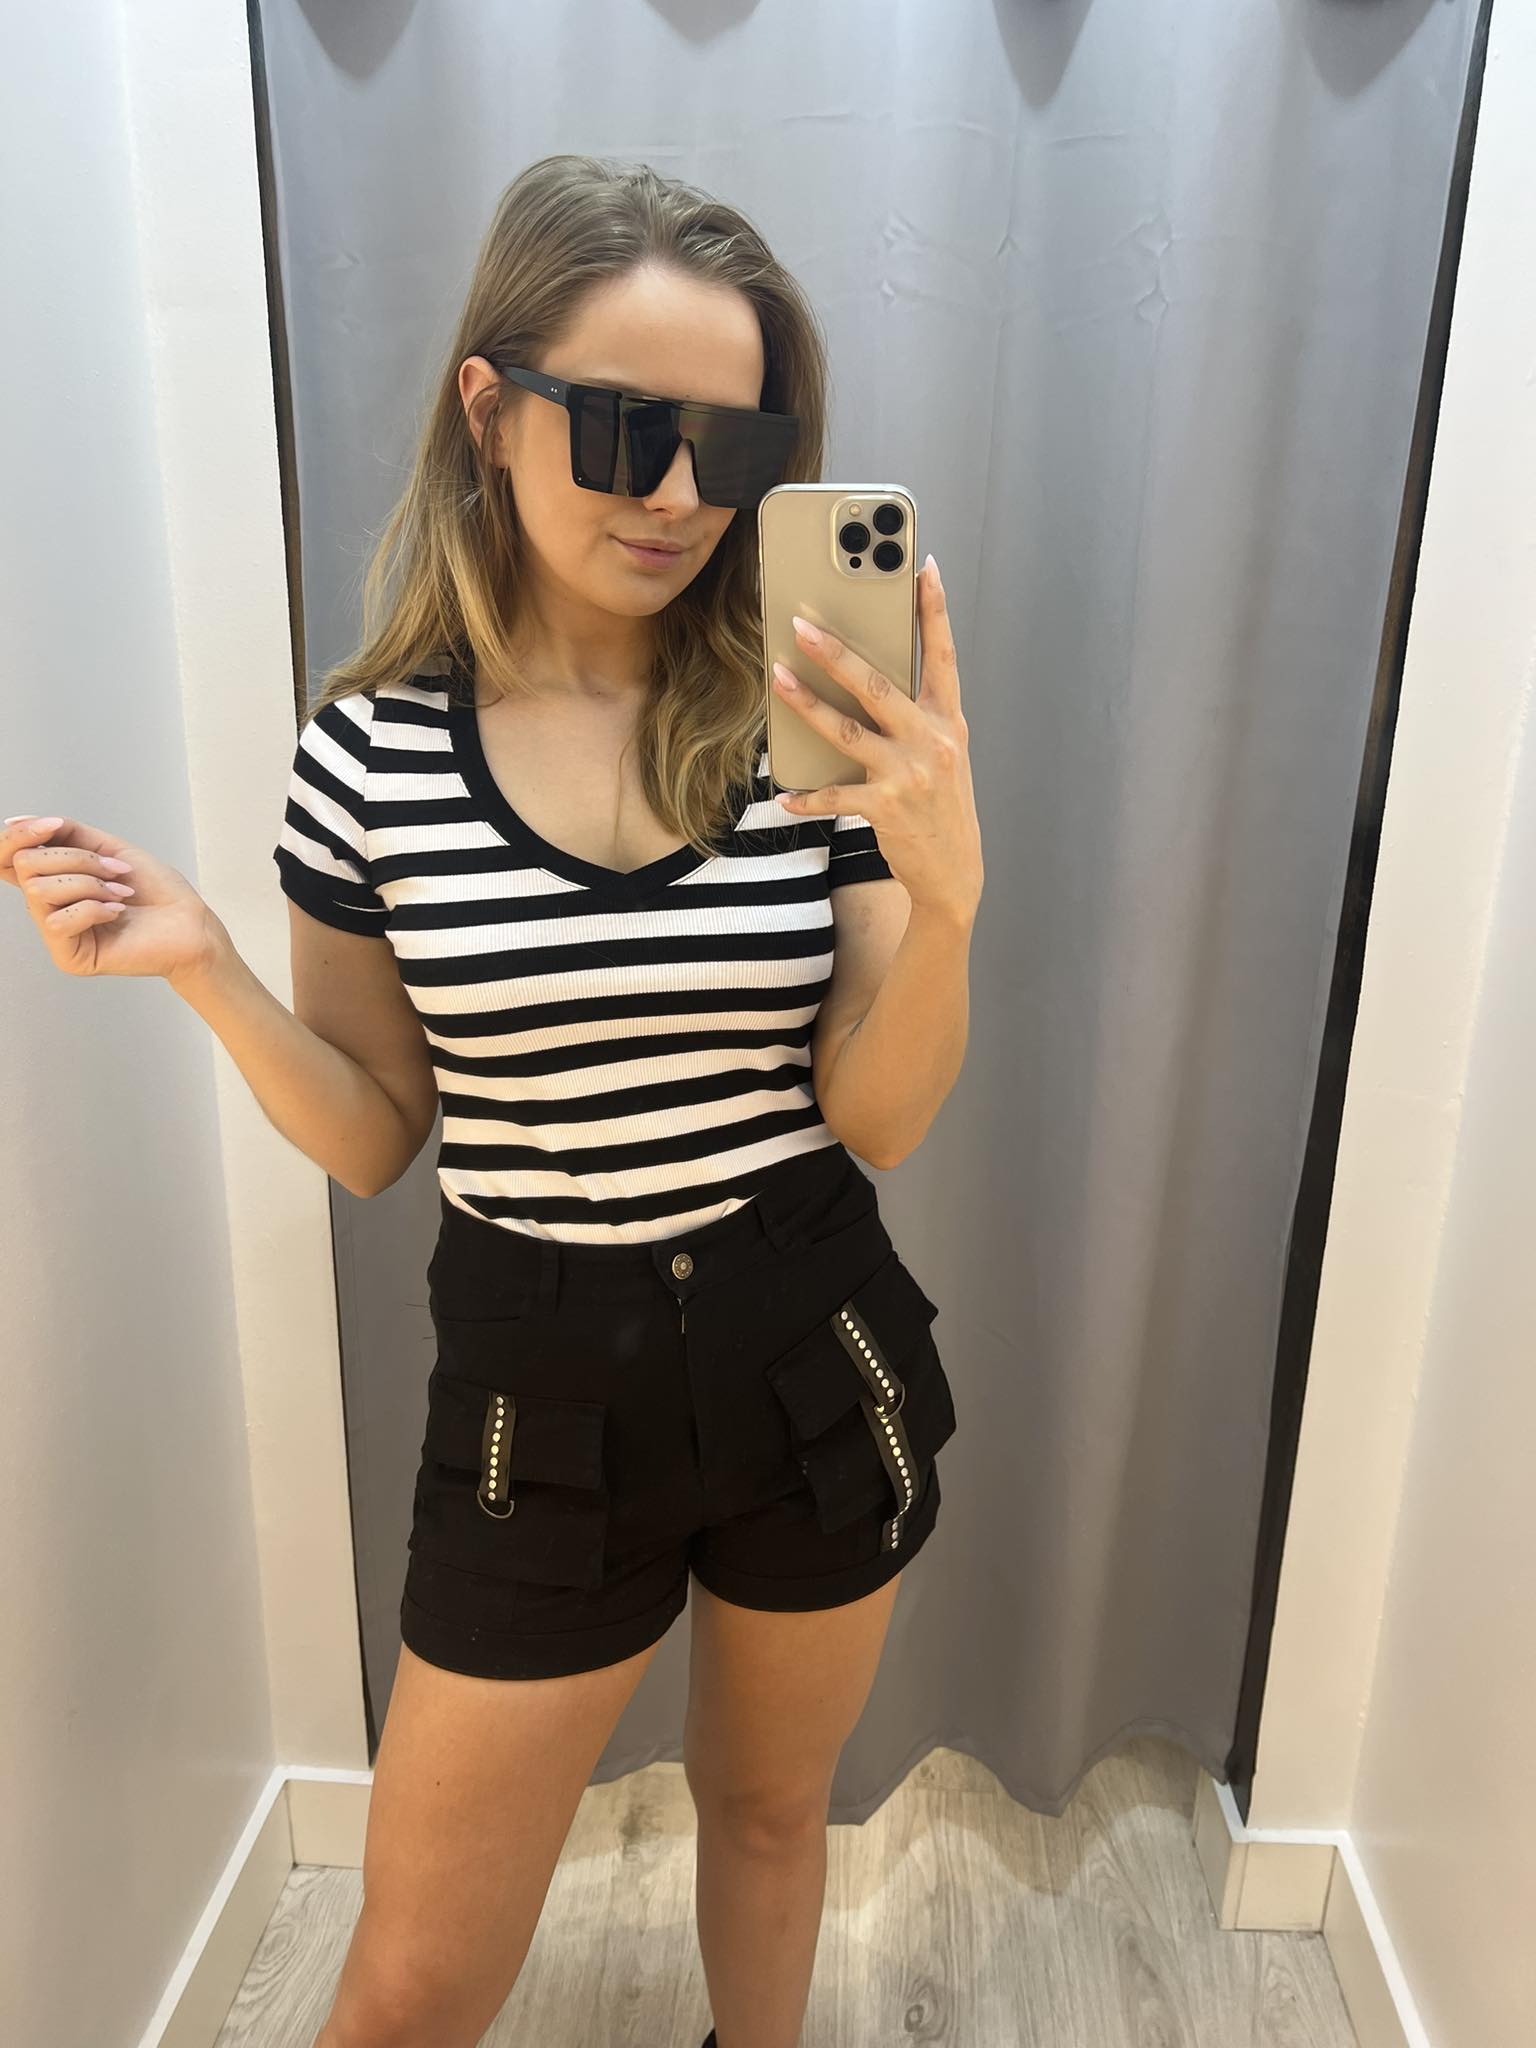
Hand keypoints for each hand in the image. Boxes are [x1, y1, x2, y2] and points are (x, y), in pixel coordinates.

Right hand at [3, 813, 228, 982]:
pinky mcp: (69, 956)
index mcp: (53, 878)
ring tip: (120, 893)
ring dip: (90, 883)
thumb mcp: (107, 848)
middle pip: (26, 865)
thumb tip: (16, 822)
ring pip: (41, 891)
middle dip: (77, 859)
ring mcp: (56, 933)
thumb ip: (65, 834)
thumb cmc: (156, 890)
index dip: (17, 837)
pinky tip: (117, 913)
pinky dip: (94, 908)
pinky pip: (58, 921)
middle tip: (115, 870)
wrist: (189, 922)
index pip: (6, 857)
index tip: (53, 826)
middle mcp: (48, 905)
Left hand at [769, 553, 982, 923]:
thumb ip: (916, 715)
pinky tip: (782, 796)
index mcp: (949, 721)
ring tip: (777, 679)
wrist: (955, 872)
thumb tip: (866, 676)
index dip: (934, 610)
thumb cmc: (941, 805)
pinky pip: (835, 795)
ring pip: (849, 730)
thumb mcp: (943, 753)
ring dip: (807, 704)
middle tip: (803, 626)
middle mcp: (933, 741)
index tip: (923, 568)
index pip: (943, 655)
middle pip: (880, 686)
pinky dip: (806, 798)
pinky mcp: (886, 808)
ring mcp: (909, 775)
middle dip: (838, 653)